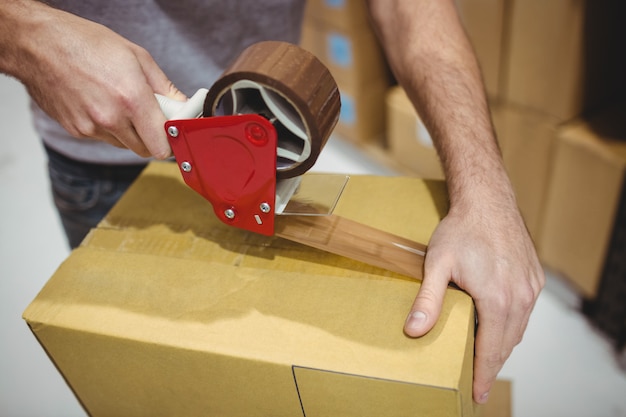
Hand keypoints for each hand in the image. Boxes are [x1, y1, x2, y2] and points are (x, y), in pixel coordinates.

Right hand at [10, 3, 185, 158]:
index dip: (170, 141)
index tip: (173, 133)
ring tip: (121, 104)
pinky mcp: (77, 130)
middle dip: (152, 137)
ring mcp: (92, 127)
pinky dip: (109, 128)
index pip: (161, 144)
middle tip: (150, 117)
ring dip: (130, 133)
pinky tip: (101, 104)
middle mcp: (112, 118)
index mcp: (132, 98)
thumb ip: (164, 88)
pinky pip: (103, 139)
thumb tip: (182, 106)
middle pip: (145, 149)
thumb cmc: (86, 44)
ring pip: (124, 145)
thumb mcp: (137, 57)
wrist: (39, 44)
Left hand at [404, 200, 544, 403]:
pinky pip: (525, 312)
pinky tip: (500, 329)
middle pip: (507, 344)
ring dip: (503, 347)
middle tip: (480, 384)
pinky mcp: (534, 278)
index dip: (482, 374)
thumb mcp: (437, 264)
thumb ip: (427, 300)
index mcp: (497, 300)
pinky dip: (512, 327)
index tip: (476, 393)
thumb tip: (414, 331)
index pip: (490, 349)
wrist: (488, 201)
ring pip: (518, 329)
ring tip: (487, 361)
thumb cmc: (461, 230)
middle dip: (492, 366)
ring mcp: (530, 288)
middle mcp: (520, 298)